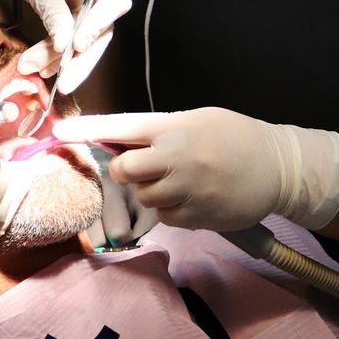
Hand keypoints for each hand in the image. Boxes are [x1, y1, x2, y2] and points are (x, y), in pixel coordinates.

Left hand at [0, 0, 130, 94]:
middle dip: (80, 59)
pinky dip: (58, 53)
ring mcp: (92, 1)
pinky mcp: (80, 12)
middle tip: (63, 83)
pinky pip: (74, 37)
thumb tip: (65, 48)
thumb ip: (54, 15)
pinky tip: (42, 68)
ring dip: (63, 60)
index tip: (76, 46)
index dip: (99, 26)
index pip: (114, 3)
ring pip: (87, 39)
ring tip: (36, 71)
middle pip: (102, 30)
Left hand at [52, 108, 338, 232]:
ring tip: (179, 182)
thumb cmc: (236, 138)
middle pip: (125, 169)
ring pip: (144, 197)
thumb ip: (163, 132)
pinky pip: (167, 217)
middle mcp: (178, 157)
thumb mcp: (199, 121)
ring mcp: (187, 189)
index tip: (59, 130)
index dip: (88, 130)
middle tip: (138, 169)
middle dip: (124, 171)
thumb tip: (123, 143)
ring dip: (152, 193)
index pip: (123, 126)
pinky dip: (174, 210)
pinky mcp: (196, 216)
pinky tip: (196, 198)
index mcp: (176, 127)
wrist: (279, 168)